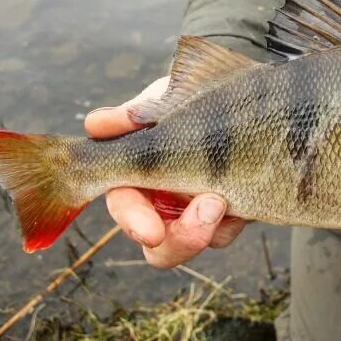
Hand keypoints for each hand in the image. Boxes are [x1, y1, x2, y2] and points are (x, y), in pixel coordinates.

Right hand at [84, 77, 245, 267]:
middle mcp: (162, 199)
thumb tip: (96, 124)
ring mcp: (196, 208)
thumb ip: (134, 114)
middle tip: (210, 210)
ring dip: (211, 228)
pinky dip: (235, 218)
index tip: (152, 232)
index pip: (126, 205)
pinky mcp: (228, 209)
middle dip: (182, 239)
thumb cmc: (190, 95)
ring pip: (199, 241)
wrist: (238, 96)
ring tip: (225, 199)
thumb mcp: (164, 99)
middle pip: (160, 245)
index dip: (134, 221)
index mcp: (137, 174)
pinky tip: (244, 195)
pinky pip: (228, 228)